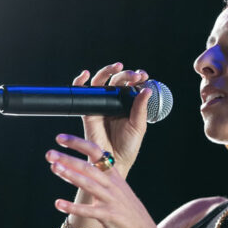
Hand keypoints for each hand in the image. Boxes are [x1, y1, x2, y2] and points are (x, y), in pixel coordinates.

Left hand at [46, 133, 158, 227]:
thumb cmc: (126, 211)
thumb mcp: (117, 189)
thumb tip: (81, 165)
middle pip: (89, 167)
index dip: (78, 143)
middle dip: (68, 159)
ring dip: (70, 175)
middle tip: (49, 154)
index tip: (60, 138)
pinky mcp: (108, 216)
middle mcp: (112, 185)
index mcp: (114, 175)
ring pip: (89, 184)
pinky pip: (88, 210)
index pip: (96, 152)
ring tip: (53, 168)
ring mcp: (111, 200)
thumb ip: (101, 177)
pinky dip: (72, 207)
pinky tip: (58, 203)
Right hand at [73, 63, 152, 177]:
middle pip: (116, 80)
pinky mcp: (88, 110)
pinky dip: (80, 82)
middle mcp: (113, 102)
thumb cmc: (128, 146)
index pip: (130, 85)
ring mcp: (100, 105)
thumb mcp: (138, 125)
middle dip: (125, 74)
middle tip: (134, 76)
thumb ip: (140, 108)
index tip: (143, 76)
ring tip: (117, 67)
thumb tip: (147, 90)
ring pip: (101, 82)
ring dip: (107, 71)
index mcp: (127, 104)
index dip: (135, 77)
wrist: (114, 161)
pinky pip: (82, 93)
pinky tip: (85, 74)